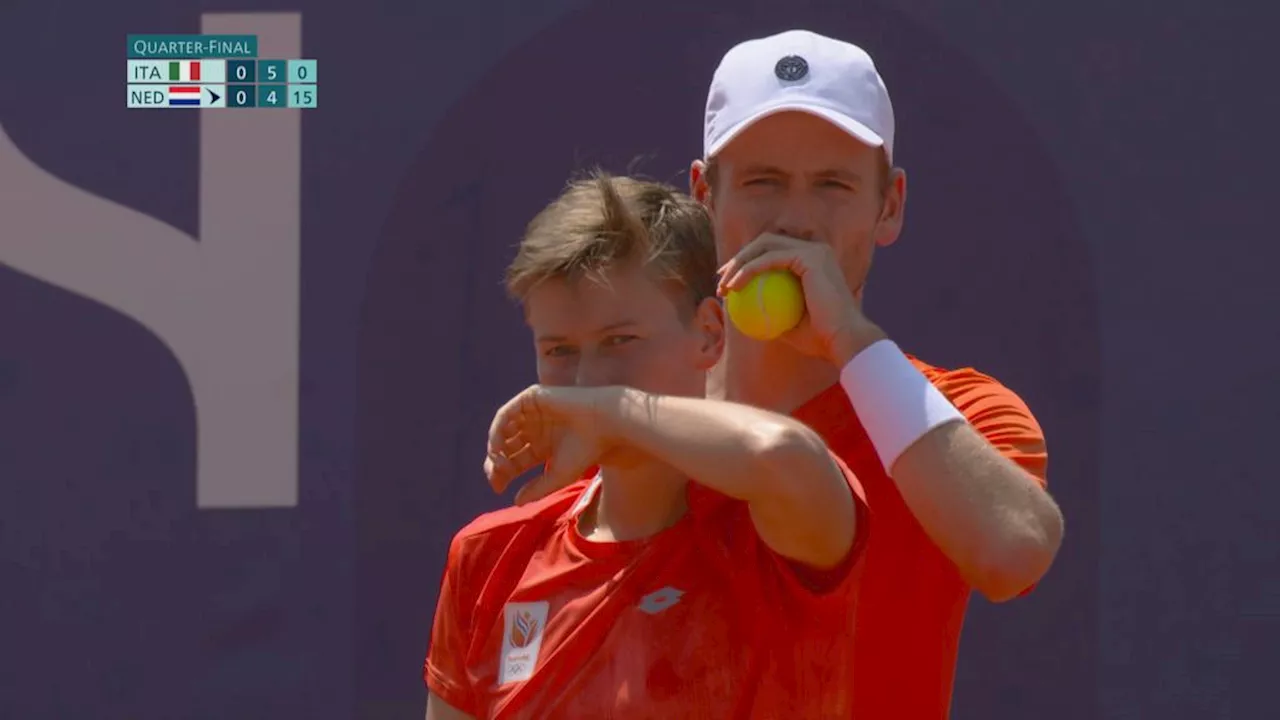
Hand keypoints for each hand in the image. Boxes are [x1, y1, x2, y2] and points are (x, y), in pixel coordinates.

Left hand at [484, 385, 610, 504]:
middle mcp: (534, 430)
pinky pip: (506, 414)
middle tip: (495, 477)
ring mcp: (531, 413)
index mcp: (541, 447)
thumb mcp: (558, 475)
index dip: (503, 475)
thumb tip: (516, 502)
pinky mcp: (531, 398)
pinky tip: (498, 445)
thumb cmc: (585, 451)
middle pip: (505, 447)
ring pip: (503, 430)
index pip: (514, 461)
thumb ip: (537, 489)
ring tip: (498, 463)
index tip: (498, 489)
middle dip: (497, 463)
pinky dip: (498, 429)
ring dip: (496, 446)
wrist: (603, 424)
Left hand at [717, 233, 885, 365]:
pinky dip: (748, 270)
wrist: (843, 340)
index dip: (747, 261)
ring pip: (764, 245)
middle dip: (739, 257)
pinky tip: (733, 287)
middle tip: (720, 279)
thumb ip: (770, 312)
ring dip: (739, 262)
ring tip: (723, 285)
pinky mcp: (810, 257)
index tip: (729, 282)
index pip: (773, 252)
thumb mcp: (788, 325)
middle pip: (766, 242)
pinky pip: (769, 259)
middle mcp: (815, 250)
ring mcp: (814, 250)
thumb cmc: (819, 339)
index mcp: (813, 262)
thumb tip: (744, 312)